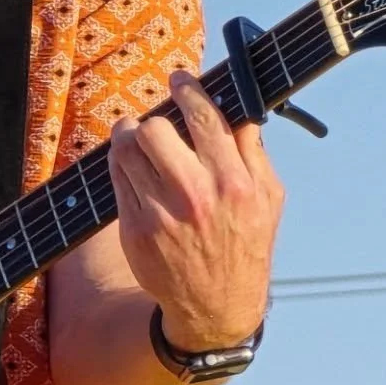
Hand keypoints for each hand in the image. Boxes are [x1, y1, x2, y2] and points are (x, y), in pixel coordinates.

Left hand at [107, 71, 283, 352]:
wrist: (216, 305)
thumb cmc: (245, 244)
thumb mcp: (269, 198)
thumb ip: (254, 151)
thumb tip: (240, 107)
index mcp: (235, 182)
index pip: (203, 117)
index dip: (187, 88)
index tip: (179, 78)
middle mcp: (196, 195)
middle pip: (154, 129)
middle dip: (152, 120)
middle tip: (154, 124)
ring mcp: (161, 213)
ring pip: (126, 150)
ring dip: (129, 139)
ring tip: (138, 142)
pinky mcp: (135, 228)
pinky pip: (116, 179)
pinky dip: (122, 167)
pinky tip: (134, 170)